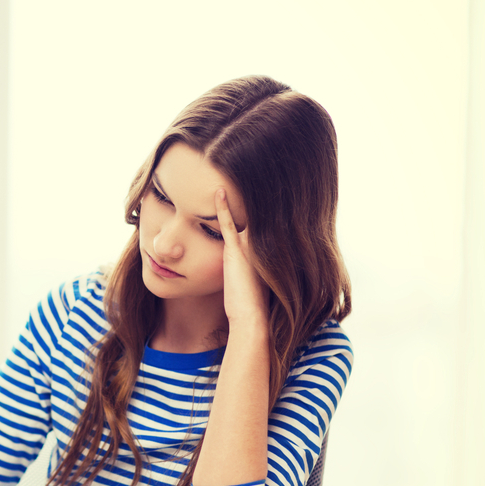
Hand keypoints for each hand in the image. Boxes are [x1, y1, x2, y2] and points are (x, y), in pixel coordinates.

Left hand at [215, 189, 268, 330]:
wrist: (250, 315)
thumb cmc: (248, 301)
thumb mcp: (252, 277)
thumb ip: (251, 263)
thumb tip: (246, 262)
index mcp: (266, 247)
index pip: (262, 220)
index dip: (260, 204)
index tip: (261, 187)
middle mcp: (260, 243)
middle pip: (254, 213)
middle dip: (252, 194)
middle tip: (250, 169)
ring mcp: (248, 245)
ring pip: (242, 215)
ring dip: (236, 198)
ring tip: (230, 175)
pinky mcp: (235, 250)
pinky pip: (226, 223)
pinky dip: (221, 207)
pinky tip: (218, 191)